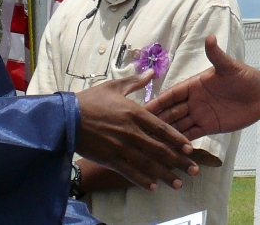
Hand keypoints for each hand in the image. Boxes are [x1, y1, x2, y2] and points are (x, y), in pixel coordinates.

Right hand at [76, 69, 198, 190]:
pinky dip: (141, 180)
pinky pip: (128, 172)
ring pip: (147, 164)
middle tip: (193, 171)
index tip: (190, 148)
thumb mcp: (114, 86)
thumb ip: (135, 81)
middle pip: (159, 149)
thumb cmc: (91, 100)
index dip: (177, 140)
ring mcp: (120, 147)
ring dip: (164, 175)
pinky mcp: (109, 158)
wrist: (65, 117)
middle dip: (178, 161)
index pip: (162, 128)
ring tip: (178, 184)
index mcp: (135, 113)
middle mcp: (131, 131)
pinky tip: (152, 187)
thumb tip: (151, 72)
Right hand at [147, 35, 259, 138]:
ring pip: (178, 125)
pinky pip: (191, 135)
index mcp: (194, 85)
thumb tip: (210, 37)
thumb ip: (217, 56)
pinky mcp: (209, 127)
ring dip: (165, 133)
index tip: (141, 110)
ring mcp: (200, 115)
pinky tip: (169, 150)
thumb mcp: (230, 67)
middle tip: (138, 131)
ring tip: (149, 144)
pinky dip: (181, 142)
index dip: (157, 102)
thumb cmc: (245, 78)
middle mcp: (193, 100)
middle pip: (170, 112)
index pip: (171, 94)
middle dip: (156, 120)